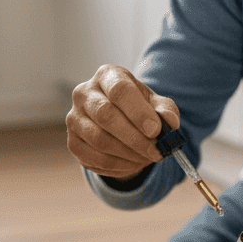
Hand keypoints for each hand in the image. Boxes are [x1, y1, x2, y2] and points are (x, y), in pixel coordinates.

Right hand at [66, 65, 180, 179]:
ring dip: (128, 154)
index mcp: (107, 76)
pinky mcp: (72, 142)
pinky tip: (133, 164)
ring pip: (99, 140)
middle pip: (106, 115)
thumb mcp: (157, 105)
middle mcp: (84, 93)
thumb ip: (166, 110)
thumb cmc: (139, 108)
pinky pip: (94, 158)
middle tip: (156, 152)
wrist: (120, 123)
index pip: (119, 90)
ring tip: (147, 158)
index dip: (138, 112)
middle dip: (135, 138)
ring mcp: (74, 118)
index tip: (156, 130)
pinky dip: (117, 165)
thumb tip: (169, 122)